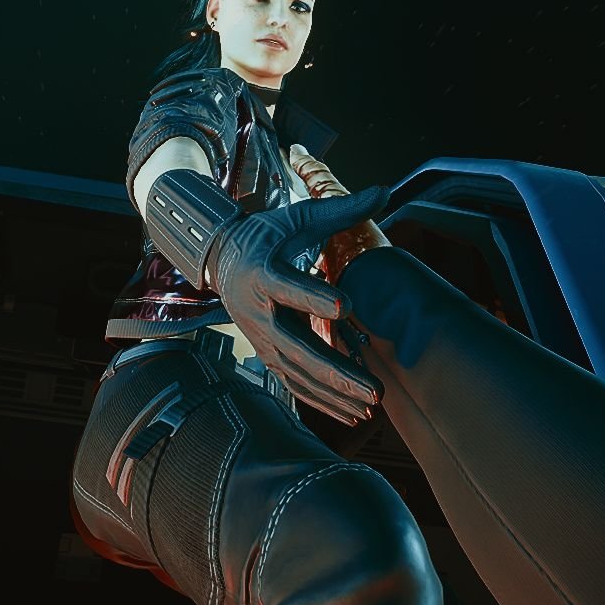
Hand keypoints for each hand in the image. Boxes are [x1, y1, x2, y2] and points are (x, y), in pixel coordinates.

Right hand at [207, 186, 389, 425]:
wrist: (220, 260)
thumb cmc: (265, 235)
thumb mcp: (297, 217)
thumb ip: (340, 208)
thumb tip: (383, 190)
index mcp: (263, 274)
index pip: (289, 288)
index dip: (313, 297)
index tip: (345, 305)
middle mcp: (259, 314)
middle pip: (298, 348)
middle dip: (337, 371)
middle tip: (374, 387)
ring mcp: (262, 340)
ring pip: (299, 374)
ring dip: (336, 393)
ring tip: (373, 404)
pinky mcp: (267, 356)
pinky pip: (295, 385)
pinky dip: (323, 402)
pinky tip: (353, 414)